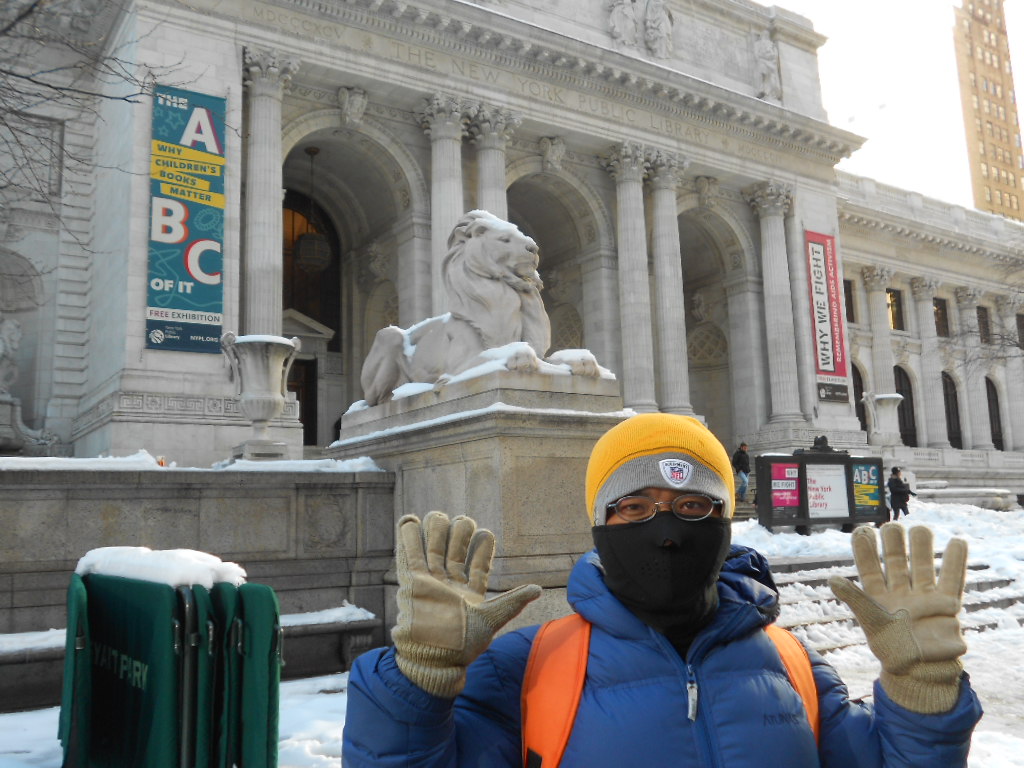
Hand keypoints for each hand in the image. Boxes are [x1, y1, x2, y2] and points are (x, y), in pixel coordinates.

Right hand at [391, 511, 541, 697]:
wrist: (434, 660)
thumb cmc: (464, 645)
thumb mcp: (491, 619)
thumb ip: (512, 601)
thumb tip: (538, 589)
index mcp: (470, 593)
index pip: (478, 564)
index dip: (482, 548)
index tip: (485, 533)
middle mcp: (450, 585)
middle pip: (453, 551)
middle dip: (458, 534)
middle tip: (463, 521)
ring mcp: (431, 583)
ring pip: (433, 551)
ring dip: (435, 532)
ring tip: (438, 515)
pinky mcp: (412, 585)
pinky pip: (409, 558)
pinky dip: (408, 540)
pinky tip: (409, 520)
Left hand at [828, 523, 967, 713]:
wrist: (923, 672)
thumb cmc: (893, 650)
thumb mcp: (871, 622)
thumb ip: (855, 598)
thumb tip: (831, 578)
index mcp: (877, 595)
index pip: (869, 566)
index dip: (865, 548)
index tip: (863, 530)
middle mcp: (900, 591)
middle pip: (897, 558)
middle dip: (894, 541)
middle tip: (892, 528)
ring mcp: (923, 595)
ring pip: (923, 562)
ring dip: (921, 544)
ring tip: (919, 528)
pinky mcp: (946, 603)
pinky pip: (953, 577)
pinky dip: (956, 559)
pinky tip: (957, 540)